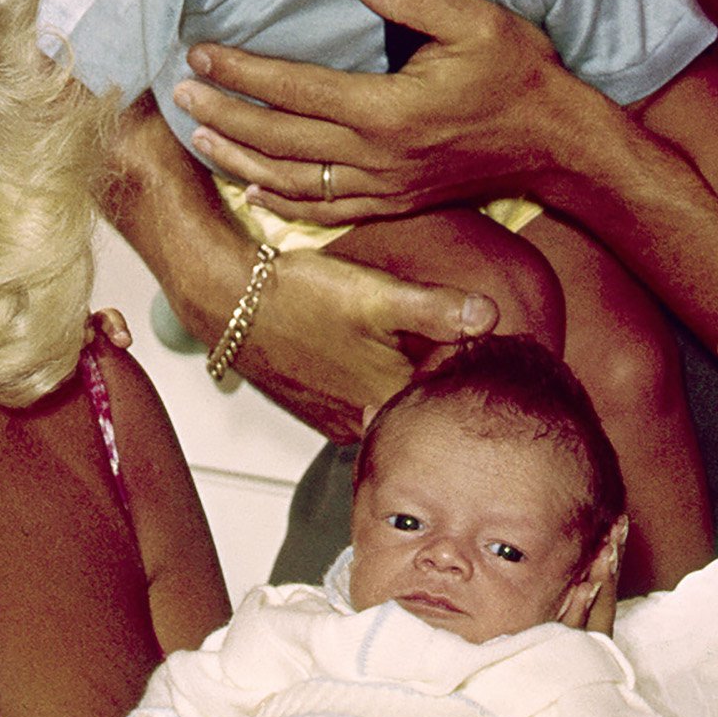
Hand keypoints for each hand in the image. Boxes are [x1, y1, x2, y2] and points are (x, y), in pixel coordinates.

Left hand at [175, 0, 585, 222]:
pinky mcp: (395, 203)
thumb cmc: (520, 78)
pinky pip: (326, 211)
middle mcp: (377, 155)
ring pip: (293, 181)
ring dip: (240, 159)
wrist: (557, 146)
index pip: (294, 89)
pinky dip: (283, 203)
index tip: (200, 54)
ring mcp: (384, 186)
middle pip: (280, 139)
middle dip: (224, 114)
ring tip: (200, 137)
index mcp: (388, 109)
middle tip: (179, 93)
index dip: (241, 72)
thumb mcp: (478, 21)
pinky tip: (255, 190)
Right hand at [229, 248, 498, 441]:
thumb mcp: (376, 295)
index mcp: (389, 399)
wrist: (227, 300)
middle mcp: (365, 422)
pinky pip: (363, 406)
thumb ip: (436, 310)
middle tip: (450, 341)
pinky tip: (370, 355)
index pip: (452, 397)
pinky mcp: (319, 413)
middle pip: (423, 405)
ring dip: (406, 381)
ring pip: (392, 406)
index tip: (486, 343)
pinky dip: (374, 385)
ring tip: (411, 346)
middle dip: (441, 378)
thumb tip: (490, 317)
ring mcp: (339, 421)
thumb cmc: (298, 296)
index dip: (473, 367)